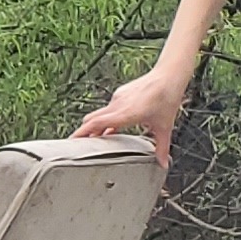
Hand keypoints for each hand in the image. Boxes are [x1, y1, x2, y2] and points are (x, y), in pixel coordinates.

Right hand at [73, 69, 189, 166]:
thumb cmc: (166, 97)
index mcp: (125, 114)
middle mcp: (117, 105)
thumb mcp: (164, 126)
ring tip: (96, 138)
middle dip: (84, 132)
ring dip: (96, 125)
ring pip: (100, 114)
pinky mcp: (121, 93)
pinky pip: (109, 108)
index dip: (82, 134)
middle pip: (92, 119)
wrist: (169, 76)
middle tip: (78, 144)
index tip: (71, 142)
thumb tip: (163, 163)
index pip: (96, 124)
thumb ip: (162, 147)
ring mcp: (118, 98)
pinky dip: (107, 118)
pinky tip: (114, 124)